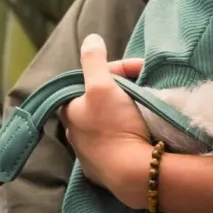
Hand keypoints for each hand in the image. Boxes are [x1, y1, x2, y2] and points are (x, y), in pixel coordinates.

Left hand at [59, 34, 151, 207]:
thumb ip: (94, 60)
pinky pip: (113, 146)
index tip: (140, 69)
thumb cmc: (115, 125)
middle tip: (142, 89)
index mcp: (69, 110)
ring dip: (121, 114)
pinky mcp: (102, 172)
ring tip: (143, 111)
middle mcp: (72, 133)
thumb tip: (91, 39)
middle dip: (119, 92)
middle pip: (98, 102)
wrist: (133, 173)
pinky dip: (125, 135)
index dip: (116, 69)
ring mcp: (87, 155)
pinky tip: (137, 134)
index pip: (91, 79)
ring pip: (105, 124)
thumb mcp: (103, 86)